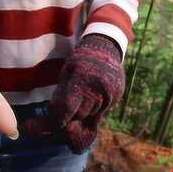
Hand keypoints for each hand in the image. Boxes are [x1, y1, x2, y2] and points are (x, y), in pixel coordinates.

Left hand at [50, 34, 124, 153]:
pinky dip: (97, 105)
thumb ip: (62, 94)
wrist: (105, 47)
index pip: (68, 106)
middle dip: (74, 114)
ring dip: (86, 109)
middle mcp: (97, 86)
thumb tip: (54, 116)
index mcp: (80, 78)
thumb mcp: (67, 72)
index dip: (62, 118)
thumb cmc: (80, 61)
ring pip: (93, 112)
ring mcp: (110, 91)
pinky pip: (104, 108)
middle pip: (81, 113)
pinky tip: (95, 92)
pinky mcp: (118, 94)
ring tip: (85, 93)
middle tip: (71, 106)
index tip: (58, 123)